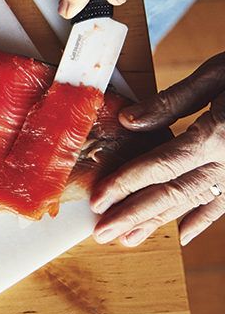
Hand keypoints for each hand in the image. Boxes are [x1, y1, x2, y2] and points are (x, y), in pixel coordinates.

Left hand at [90, 53, 224, 246]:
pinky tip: (183, 235)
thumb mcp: (216, 74)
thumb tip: (128, 121)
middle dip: (135, 215)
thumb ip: (171, 101)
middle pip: (173, 193)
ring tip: (129, 239)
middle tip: (103, 234)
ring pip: (195, 203)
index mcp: (215, 135)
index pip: (160, 165)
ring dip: (160, 222)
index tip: (99, 200)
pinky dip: (203, 220)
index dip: (126, 184)